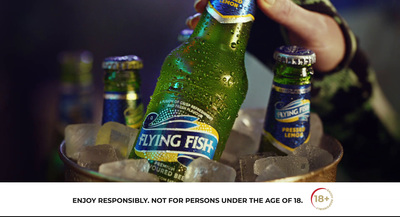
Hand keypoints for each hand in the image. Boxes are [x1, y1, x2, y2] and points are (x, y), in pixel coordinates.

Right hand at [187, 0, 345, 72]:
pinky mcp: (253, 35)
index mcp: (276, 1)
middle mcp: (263, 7)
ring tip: (193, 25)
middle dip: (212, 3)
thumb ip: (288, 11)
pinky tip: (200, 36)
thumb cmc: (324, 39)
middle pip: (231, 2)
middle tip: (197, 9)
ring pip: (227, 14)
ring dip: (208, 17)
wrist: (329, 58)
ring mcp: (256, 21)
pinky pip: (230, 29)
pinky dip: (214, 32)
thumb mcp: (308, 26)